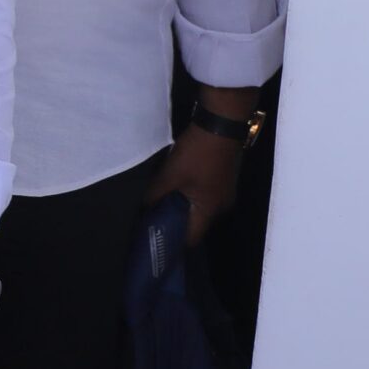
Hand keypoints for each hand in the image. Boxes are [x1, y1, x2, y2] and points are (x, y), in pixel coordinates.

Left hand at [148, 121, 242, 242]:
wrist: (221, 124)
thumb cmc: (196, 154)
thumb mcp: (170, 175)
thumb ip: (154, 195)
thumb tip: (143, 210)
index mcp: (210, 210)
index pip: (191, 238)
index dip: (173, 243)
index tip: (155, 244)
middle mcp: (221, 206)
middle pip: (196, 225)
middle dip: (175, 226)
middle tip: (152, 224)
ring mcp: (225, 192)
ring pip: (200, 210)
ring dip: (182, 210)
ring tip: (159, 209)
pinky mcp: (222, 180)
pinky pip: (204, 197)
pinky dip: (189, 198)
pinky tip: (173, 192)